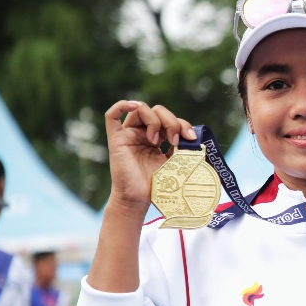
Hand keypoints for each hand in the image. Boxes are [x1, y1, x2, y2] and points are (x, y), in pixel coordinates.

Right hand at [103, 100, 194, 216]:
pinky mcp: (116, 139)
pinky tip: (133, 107)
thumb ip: (183, 149)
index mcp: (157, 138)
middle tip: (175, 140)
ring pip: (140, 109)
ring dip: (154, 120)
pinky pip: (111, 115)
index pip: (170, 120)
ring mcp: (128, 135)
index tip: (191, 138)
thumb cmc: (156, 185)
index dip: (183, 124)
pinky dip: (122, 106)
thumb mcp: (175, 163)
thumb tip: (195, 138)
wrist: (139, 200)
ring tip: (156, 141)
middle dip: (171, 121)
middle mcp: (142, 133)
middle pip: (157, 111)